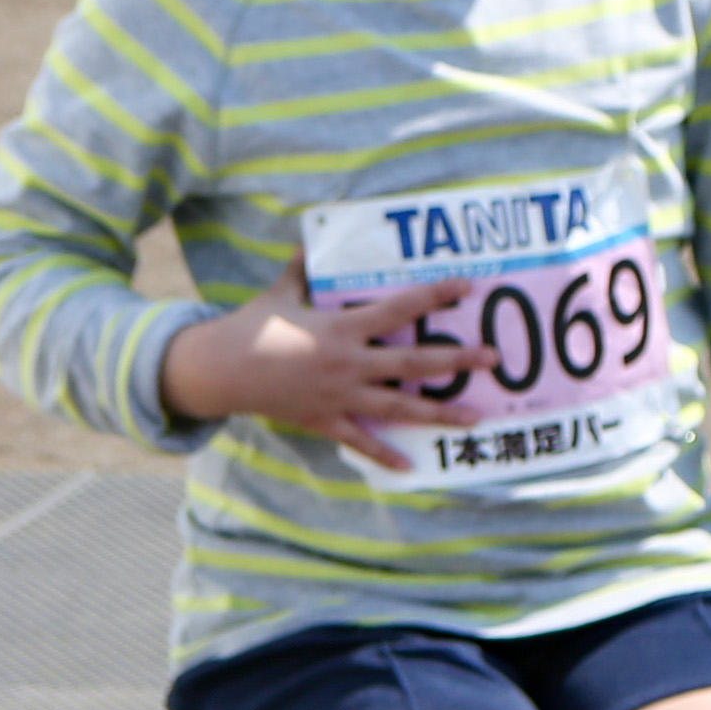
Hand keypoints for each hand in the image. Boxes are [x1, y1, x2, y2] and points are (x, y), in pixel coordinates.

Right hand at [158, 270, 472, 472]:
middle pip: (415, 363)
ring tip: (479, 417)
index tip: (466, 287)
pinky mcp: (326, 420)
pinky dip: (385, 454)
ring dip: (442, 413)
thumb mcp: (278, 294)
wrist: (216, 369)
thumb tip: (306, 243)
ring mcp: (340, 395)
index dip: (434, 296)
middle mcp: (348, 363)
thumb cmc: (250, 327)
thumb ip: (300, 272)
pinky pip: (361, 441)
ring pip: (401, 407)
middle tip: (494, 359)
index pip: (399, 308)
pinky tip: (412, 466)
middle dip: (458, 361)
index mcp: (341, 327)